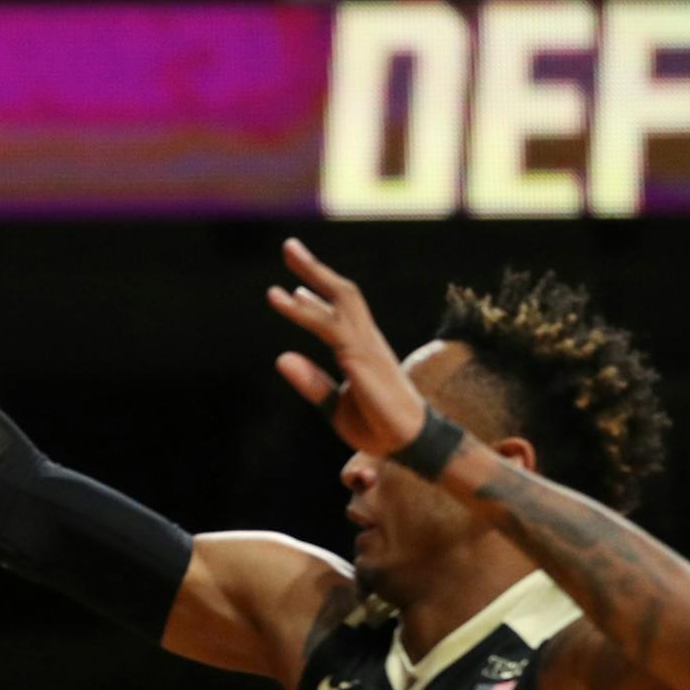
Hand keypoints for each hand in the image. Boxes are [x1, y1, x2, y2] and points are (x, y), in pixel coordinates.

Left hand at [266, 238, 427, 457]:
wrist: (409, 443)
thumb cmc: (376, 425)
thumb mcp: (334, 407)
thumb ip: (310, 383)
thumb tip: (280, 357)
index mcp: (360, 348)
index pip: (339, 310)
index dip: (316, 292)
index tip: (293, 284)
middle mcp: (365, 340)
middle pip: (343, 293)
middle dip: (315, 269)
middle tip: (288, 246)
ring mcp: (367, 348)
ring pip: (339, 304)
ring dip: (312, 277)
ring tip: (288, 258)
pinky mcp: (364, 361)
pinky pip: (335, 331)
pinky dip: (310, 314)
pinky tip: (289, 300)